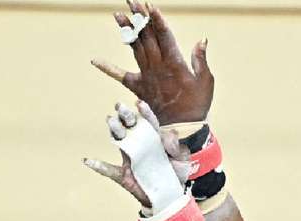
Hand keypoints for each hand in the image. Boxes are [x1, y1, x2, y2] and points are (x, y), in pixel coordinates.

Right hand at [84, 100, 189, 207]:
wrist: (170, 196)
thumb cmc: (176, 174)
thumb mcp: (183, 161)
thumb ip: (177, 147)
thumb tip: (169, 134)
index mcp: (155, 139)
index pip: (149, 123)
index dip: (145, 113)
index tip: (139, 104)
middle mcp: (140, 145)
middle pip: (131, 127)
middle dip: (126, 116)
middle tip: (121, 107)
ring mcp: (130, 158)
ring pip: (119, 141)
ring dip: (114, 130)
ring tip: (110, 121)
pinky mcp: (124, 175)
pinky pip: (109, 170)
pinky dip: (98, 166)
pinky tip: (88, 161)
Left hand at [92, 1, 213, 124]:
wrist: (182, 128)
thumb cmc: (197, 104)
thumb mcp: (206, 82)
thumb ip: (200, 60)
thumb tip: (201, 39)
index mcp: (175, 63)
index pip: (164, 36)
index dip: (157, 20)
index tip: (150, 5)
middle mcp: (157, 66)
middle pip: (147, 37)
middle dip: (139, 17)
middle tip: (132, 1)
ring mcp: (146, 76)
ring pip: (134, 48)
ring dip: (126, 31)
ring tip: (118, 14)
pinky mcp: (138, 87)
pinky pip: (121, 76)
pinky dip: (108, 68)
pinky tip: (95, 61)